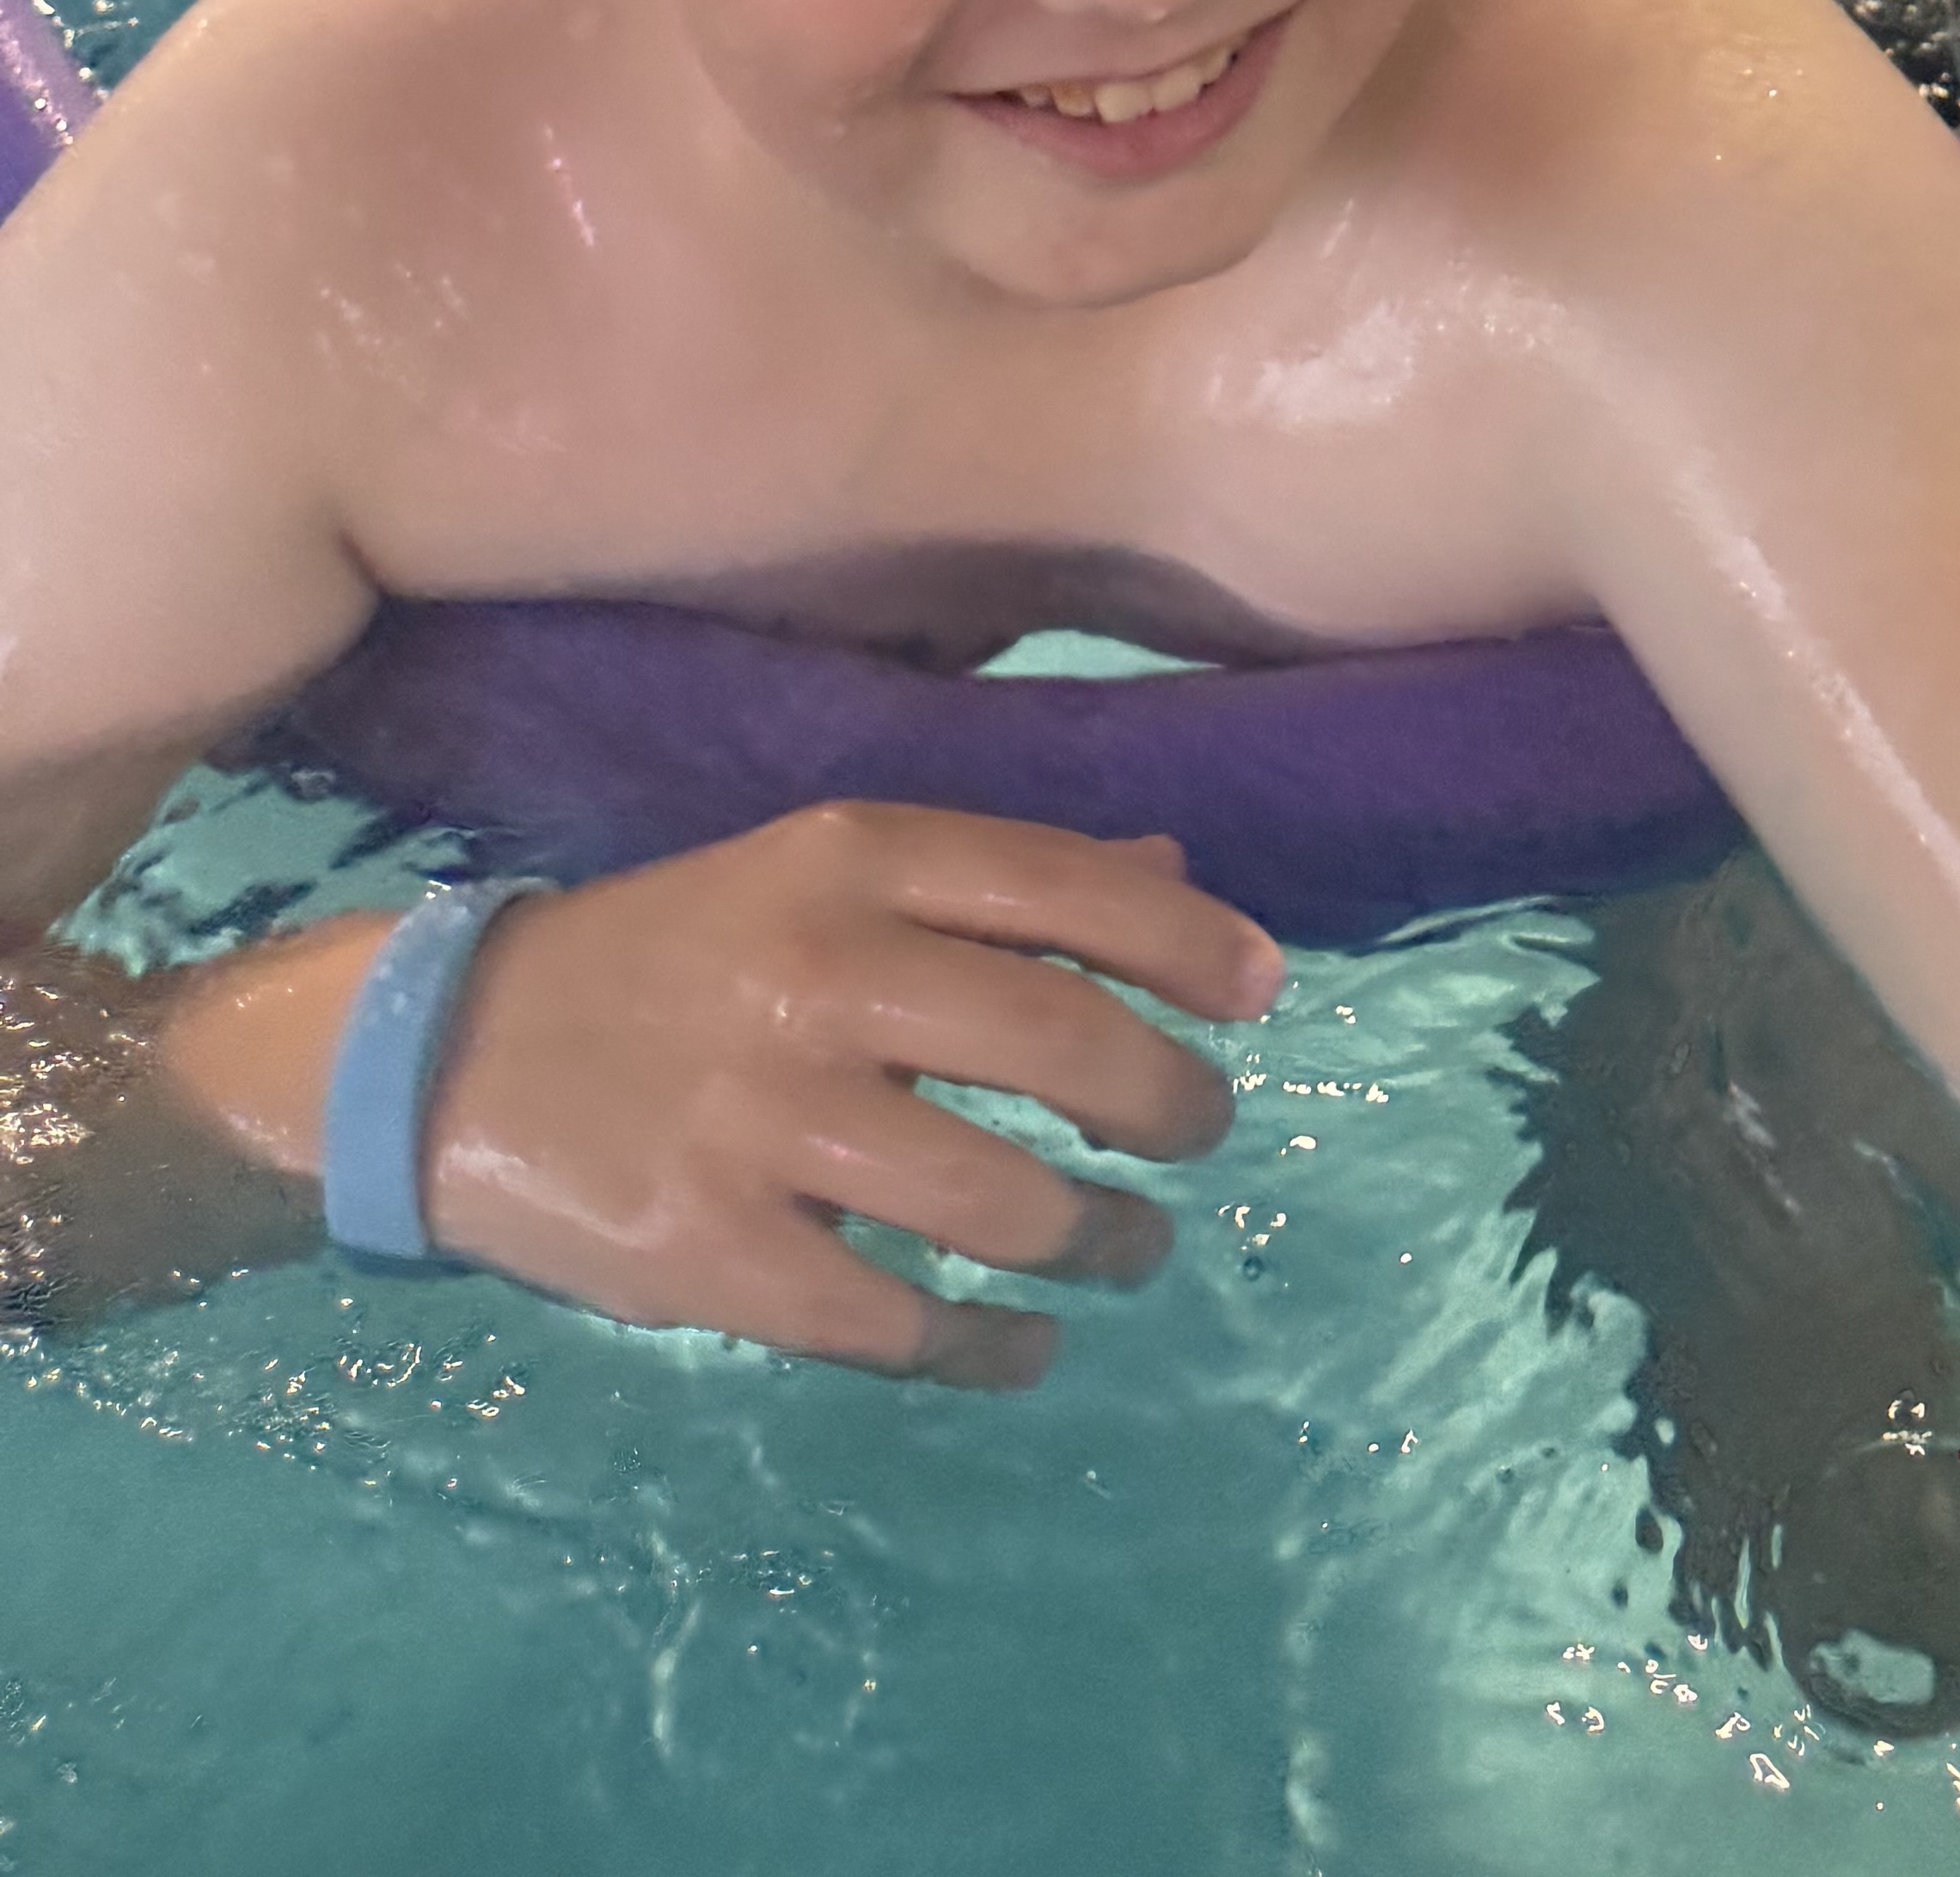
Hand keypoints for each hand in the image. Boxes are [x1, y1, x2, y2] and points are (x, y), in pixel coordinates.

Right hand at [422, 807, 1280, 1386]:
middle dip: (1171, 1104)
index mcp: (851, 862)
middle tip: (1199, 1135)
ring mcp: (769, 1127)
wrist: (446, 1060)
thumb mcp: (818, 872)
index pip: (1072, 890)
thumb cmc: (671, 955)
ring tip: (1133, 1248)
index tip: (1262, 995)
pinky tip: (1025, 1344)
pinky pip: (905, 1324)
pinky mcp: (721, 1261)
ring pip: (1005, 1203)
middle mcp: (823, 980)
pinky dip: (993, 1349)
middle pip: (1063, 1049)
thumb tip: (1174, 868)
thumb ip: (994, 880)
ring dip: (1105, 1241)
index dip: (1192, 942)